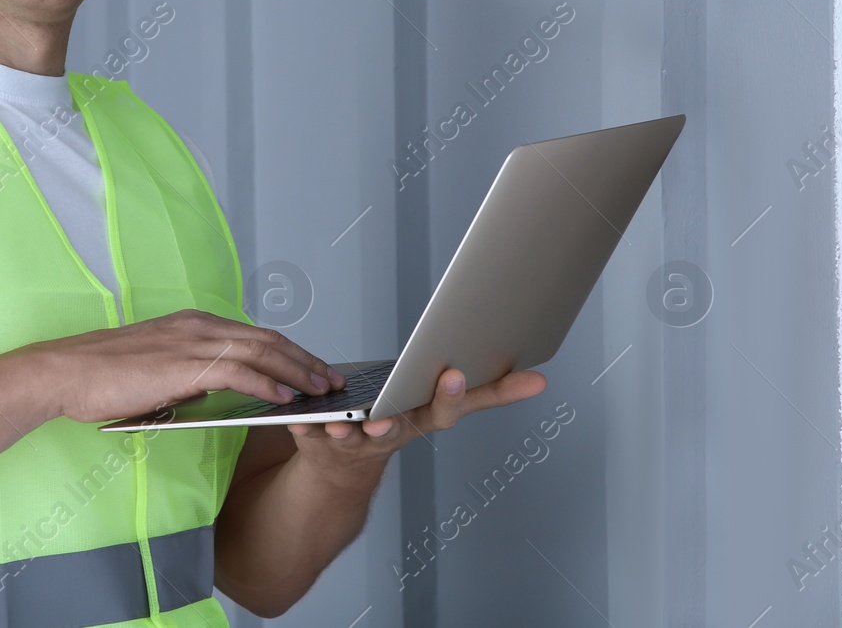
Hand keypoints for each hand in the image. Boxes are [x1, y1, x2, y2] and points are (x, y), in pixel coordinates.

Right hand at [16, 308, 347, 423]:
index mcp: (190, 324)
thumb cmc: (100, 377)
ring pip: (262, 352)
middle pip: (267, 339)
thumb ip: (188, 375)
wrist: (65, 373)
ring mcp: (193, 341)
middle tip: (332, 377)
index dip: (288, 350)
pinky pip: (242, 372)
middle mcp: (198, 325)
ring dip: (298, 371)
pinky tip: (286, 398)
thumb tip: (215, 389)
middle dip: (305, 359)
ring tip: (322, 389)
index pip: (252, 334)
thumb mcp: (155, 372)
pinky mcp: (187, 364)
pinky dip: (269, 383)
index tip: (311, 366)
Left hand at [283, 367, 547, 482]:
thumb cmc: (397, 418)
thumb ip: (489, 392)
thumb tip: (540, 380)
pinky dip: (307, 426)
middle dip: (398, 418)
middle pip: (401, 426)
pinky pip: (313, 435)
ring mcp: (358, 442)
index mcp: (423, 418)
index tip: (455, 372)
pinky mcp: (323, 443)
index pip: (447, 408)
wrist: (342, 470)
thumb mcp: (441, 403)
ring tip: (348, 422)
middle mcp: (394, 433)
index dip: (453, 393)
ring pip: (356, 438)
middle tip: (394, 412)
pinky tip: (301, 417)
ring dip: (352, 431)